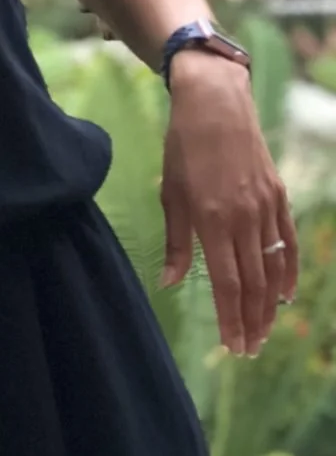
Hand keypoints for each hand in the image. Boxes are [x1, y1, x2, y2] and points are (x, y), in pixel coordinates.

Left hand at [161, 50, 297, 355]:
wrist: (216, 105)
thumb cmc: (183, 148)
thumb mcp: (170, 193)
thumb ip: (174, 242)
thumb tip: (168, 282)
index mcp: (211, 219)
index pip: (225, 282)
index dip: (230, 318)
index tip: (232, 347)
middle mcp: (243, 219)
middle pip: (253, 284)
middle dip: (251, 321)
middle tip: (248, 350)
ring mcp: (265, 209)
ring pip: (273, 269)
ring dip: (269, 305)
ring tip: (263, 331)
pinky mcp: (279, 198)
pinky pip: (288, 244)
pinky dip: (288, 273)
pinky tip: (283, 295)